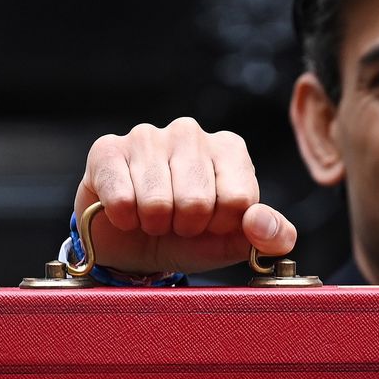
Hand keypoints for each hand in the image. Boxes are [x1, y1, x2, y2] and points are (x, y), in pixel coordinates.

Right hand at [74, 117, 297, 274]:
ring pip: (157, 202)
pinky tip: (125, 211)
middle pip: (197, 202)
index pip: (239, 199)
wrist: (133, 246)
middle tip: (176, 222)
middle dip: (185, 227)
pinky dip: (124, 220)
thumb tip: (260, 222)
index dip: (221, 226)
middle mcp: (190, 133)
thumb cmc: (189, 236)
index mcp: (229, 149)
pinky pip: (121, 199)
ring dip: (153, 225)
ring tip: (151, 216)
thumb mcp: (236, 241)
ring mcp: (147, 136)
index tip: (209, 224)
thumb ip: (271, 235)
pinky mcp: (107, 151)